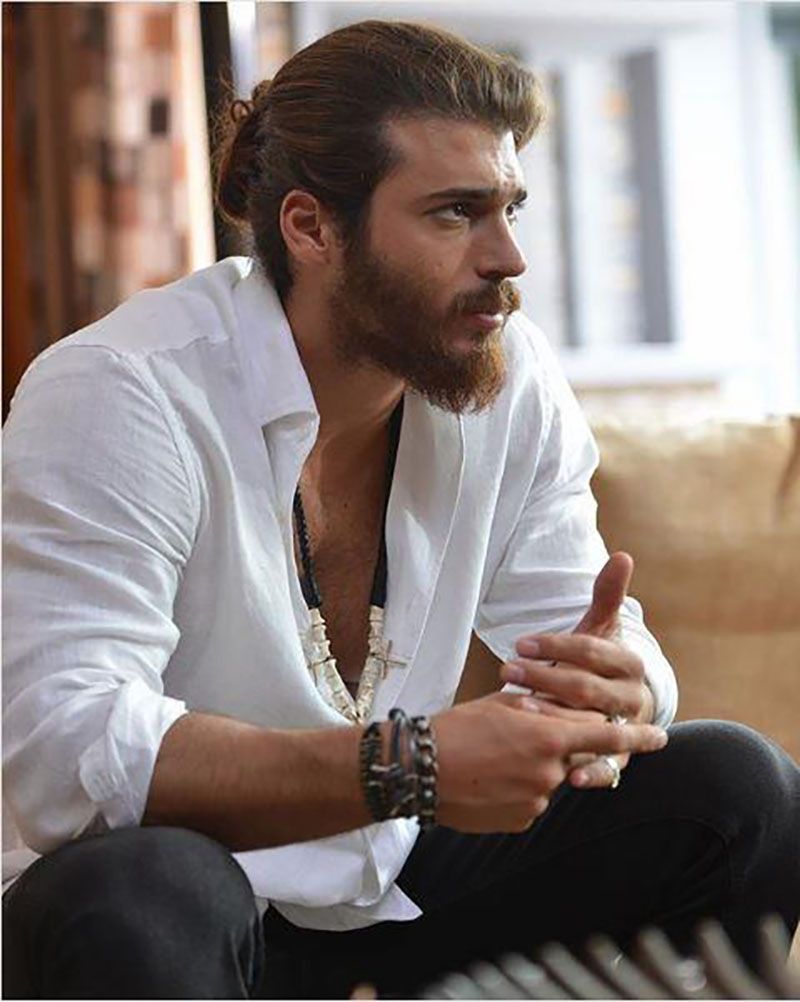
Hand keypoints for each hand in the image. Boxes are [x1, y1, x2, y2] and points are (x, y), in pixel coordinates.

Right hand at [433, 689, 666, 832]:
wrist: (420, 770)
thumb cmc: (458, 728)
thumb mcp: (503, 704)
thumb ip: (544, 708)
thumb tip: (566, 710)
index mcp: (549, 736)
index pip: (606, 734)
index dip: (636, 736)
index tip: (660, 735)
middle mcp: (550, 771)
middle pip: (578, 756)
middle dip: (564, 746)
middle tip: (530, 738)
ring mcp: (537, 800)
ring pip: (552, 778)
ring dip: (535, 766)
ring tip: (493, 757)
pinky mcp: (521, 821)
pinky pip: (532, 800)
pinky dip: (518, 787)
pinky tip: (489, 778)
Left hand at [500, 552, 655, 789]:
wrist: (619, 708)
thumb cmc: (598, 665)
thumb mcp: (600, 631)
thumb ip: (607, 596)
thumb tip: (622, 555)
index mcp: (630, 663)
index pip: (592, 651)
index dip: (556, 646)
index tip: (520, 643)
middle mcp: (634, 698)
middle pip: (587, 687)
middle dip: (544, 677)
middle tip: (506, 671)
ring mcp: (628, 730)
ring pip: (592, 723)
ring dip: (555, 717)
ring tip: (519, 709)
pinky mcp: (620, 760)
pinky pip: (608, 769)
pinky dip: (591, 773)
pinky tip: (566, 775)